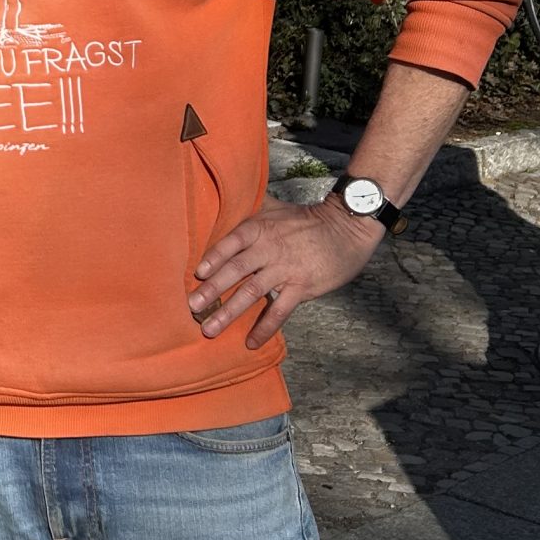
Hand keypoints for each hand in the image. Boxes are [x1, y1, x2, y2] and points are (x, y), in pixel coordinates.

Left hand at [189, 198, 384, 348]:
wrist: (347, 229)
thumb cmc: (306, 219)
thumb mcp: (275, 207)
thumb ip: (249, 206)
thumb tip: (221, 197)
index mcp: (260, 228)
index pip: (231, 243)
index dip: (213, 257)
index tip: (197, 273)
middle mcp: (269, 248)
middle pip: (235, 270)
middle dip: (212, 290)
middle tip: (192, 307)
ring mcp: (285, 269)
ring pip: (252, 292)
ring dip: (229, 312)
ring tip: (209, 328)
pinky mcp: (302, 287)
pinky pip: (279, 310)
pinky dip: (265, 327)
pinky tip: (251, 342)